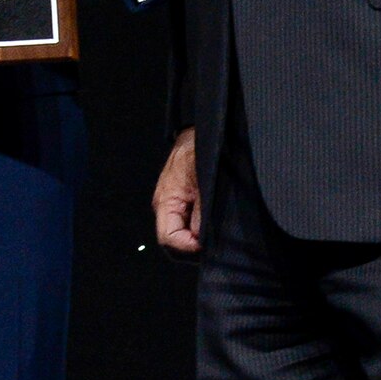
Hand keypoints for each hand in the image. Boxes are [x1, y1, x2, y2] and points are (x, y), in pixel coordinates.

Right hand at [152, 128, 203, 255]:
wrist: (198, 133)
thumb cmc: (199, 150)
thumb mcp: (203, 180)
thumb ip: (201, 210)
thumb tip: (200, 237)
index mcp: (165, 200)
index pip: (167, 238)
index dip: (187, 246)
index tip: (208, 243)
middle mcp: (165, 205)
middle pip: (173, 240)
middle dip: (192, 245)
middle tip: (215, 241)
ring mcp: (172, 204)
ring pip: (181, 233)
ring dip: (197, 236)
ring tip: (216, 229)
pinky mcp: (181, 200)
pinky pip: (186, 222)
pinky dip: (199, 226)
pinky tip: (212, 221)